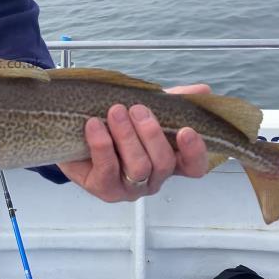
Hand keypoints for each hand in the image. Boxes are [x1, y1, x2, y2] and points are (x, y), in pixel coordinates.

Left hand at [57, 84, 210, 201]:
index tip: (186, 130)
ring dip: (127, 137)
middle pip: (163, 163)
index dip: (195, 151)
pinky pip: (107, 169)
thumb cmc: (115, 126)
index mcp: (169, 161)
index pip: (194, 167)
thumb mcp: (145, 109)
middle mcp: (153, 178)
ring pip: (138, 167)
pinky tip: (94, 124)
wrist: (75, 134)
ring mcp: (129, 187)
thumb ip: (173, 101)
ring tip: (115, 112)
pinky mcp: (103, 188)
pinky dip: (101, 143)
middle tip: (136, 108)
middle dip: (151, 134)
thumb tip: (203, 90)